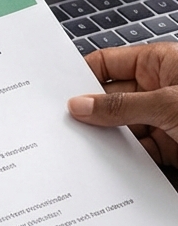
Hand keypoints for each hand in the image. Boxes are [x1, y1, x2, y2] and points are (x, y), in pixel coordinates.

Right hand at [69, 43, 177, 164]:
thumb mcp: (169, 103)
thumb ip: (122, 105)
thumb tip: (81, 105)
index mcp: (160, 63)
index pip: (107, 64)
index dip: (83, 77)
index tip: (59, 94)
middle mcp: (160, 88)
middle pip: (110, 98)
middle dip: (90, 112)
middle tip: (66, 123)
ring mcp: (164, 118)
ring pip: (122, 126)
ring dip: (106, 137)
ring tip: (84, 145)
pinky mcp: (171, 146)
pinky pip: (138, 150)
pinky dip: (124, 157)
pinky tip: (109, 161)